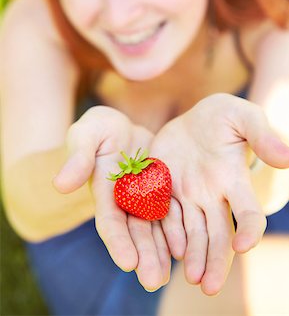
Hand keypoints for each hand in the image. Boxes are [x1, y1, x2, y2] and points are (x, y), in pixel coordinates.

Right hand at [53, 106, 170, 290]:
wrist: (123, 128)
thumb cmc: (99, 130)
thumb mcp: (86, 134)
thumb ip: (78, 157)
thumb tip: (61, 184)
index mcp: (105, 192)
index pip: (109, 221)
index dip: (117, 241)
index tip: (127, 262)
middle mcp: (125, 202)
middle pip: (135, 232)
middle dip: (144, 256)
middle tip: (154, 280)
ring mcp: (145, 198)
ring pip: (155, 229)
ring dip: (162, 252)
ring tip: (172, 274)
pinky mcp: (163, 191)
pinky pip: (172, 212)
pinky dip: (178, 230)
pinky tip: (189, 247)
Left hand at [150, 93, 288, 294]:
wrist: (194, 119)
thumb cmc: (224, 117)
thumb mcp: (243, 117)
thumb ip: (261, 134)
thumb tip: (286, 157)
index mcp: (234, 181)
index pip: (247, 212)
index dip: (249, 229)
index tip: (243, 244)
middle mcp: (213, 195)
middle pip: (217, 234)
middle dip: (215, 259)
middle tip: (208, 286)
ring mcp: (189, 195)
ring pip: (192, 232)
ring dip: (192, 255)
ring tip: (191, 278)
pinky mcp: (165, 190)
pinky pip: (165, 216)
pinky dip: (167, 234)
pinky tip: (167, 251)